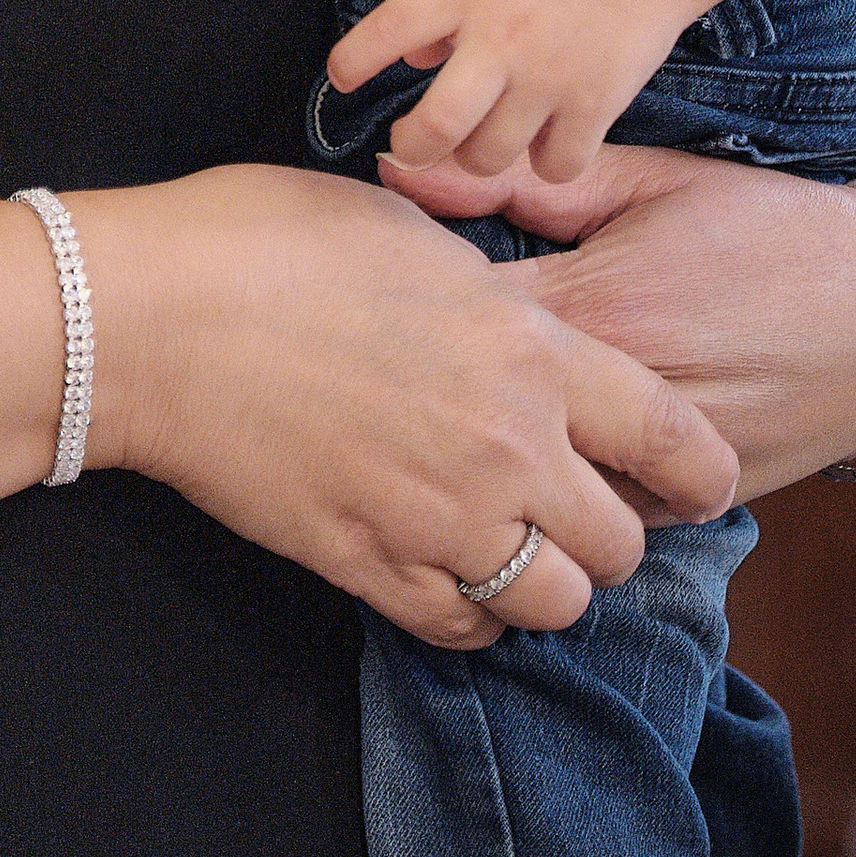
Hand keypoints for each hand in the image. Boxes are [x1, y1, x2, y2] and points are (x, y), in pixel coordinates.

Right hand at [82, 160, 737, 647]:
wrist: (152, 318)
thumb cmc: (266, 241)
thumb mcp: (406, 229)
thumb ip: (488, 287)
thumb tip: (512, 311)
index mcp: (527, 349)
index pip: (671, 439)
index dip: (703, 471)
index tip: (703, 482)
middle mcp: (504, 448)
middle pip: (620, 544)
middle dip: (608, 529)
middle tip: (571, 504)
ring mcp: (437, 518)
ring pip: (555, 604)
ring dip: (543, 579)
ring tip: (510, 543)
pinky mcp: (368, 566)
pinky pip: (464, 626)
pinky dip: (470, 610)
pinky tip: (446, 567)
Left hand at [325, 0, 702, 181]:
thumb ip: (447, 4)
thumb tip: (415, 61)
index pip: (390, 29)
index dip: (355, 59)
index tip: (342, 79)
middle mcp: (503, 38)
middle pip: (438, 124)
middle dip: (412, 147)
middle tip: (410, 144)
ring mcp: (551, 76)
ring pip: (491, 155)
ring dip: (477, 156)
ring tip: (484, 140)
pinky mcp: (597, 103)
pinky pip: (555, 165)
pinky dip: (545, 163)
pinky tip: (545, 143)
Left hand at [381, 104, 855, 498]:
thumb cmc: (762, 224)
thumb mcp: (643, 181)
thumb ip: (517, 181)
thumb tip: (395, 167)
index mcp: (595, 309)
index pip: (450, 328)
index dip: (404, 312)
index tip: (379, 295)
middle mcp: (618, 403)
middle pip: (477, 417)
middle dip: (430, 390)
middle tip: (397, 360)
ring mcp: (653, 468)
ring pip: (529, 482)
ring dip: (491, 448)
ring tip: (454, 410)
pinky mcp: (684, 509)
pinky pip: (591, 510)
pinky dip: (558, 487)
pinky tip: (532, 449)